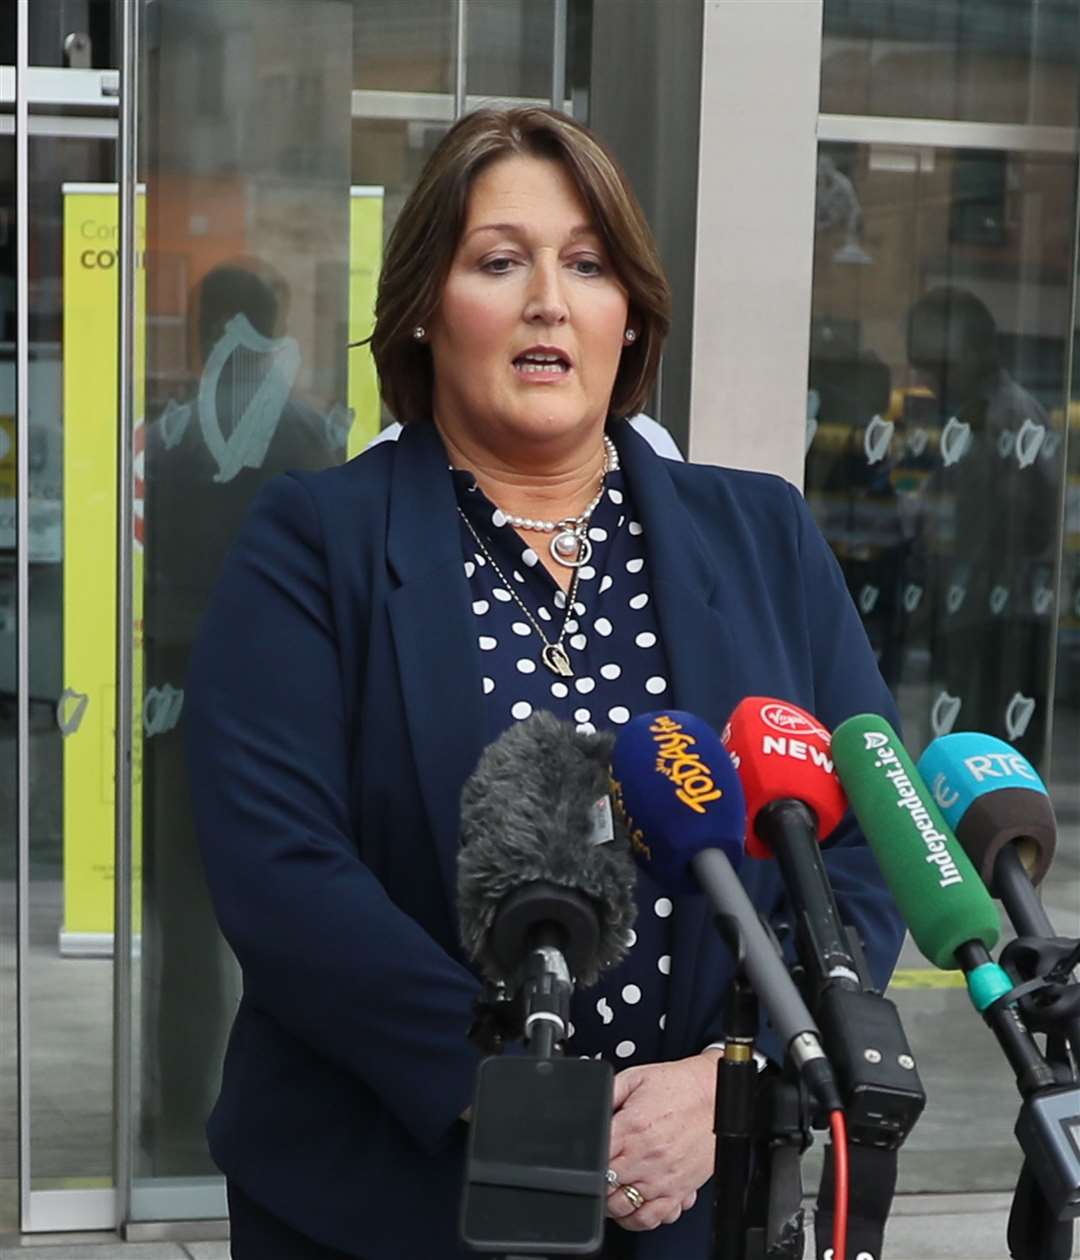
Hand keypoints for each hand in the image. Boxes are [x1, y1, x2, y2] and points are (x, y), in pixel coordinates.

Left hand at [606, 1051, 719, 1231]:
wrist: (715, 1095)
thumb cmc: (679, 1086)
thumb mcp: (635, 1078)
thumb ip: (608, 1094)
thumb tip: (590, 1107)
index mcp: (632, 1128)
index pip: (595, 1159)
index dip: (587, 1161)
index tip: (590, 1156)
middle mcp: (646, 1157)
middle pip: (606, 1188)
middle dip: (598, 1182)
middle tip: (601, 1172)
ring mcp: (663, 1178)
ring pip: (625, 1210)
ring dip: (614, 1204)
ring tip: (614, 1191)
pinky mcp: (680, 1191)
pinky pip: (654, 1219)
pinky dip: (640, 1218)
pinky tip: (637, 1202)